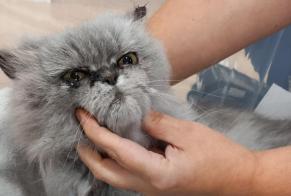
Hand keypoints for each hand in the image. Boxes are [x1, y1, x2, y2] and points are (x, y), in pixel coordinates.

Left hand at [76, 110, 255, 195]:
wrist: (237, 178)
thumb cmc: (218, 155)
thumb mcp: (187, 133)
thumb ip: (157, 124)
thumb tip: (136, 116)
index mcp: (156, 174)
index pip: (116, 151)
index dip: (96, 132)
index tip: (82, 116)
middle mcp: (148, 187)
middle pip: (107, 173)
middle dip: (88, 152)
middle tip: (81, 129)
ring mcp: (151, 189)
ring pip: (114, 176)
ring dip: (100, 157)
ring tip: (94, 135)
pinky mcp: (156, 185)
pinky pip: (127, 174)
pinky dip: (116, 159)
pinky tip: (117, 145)